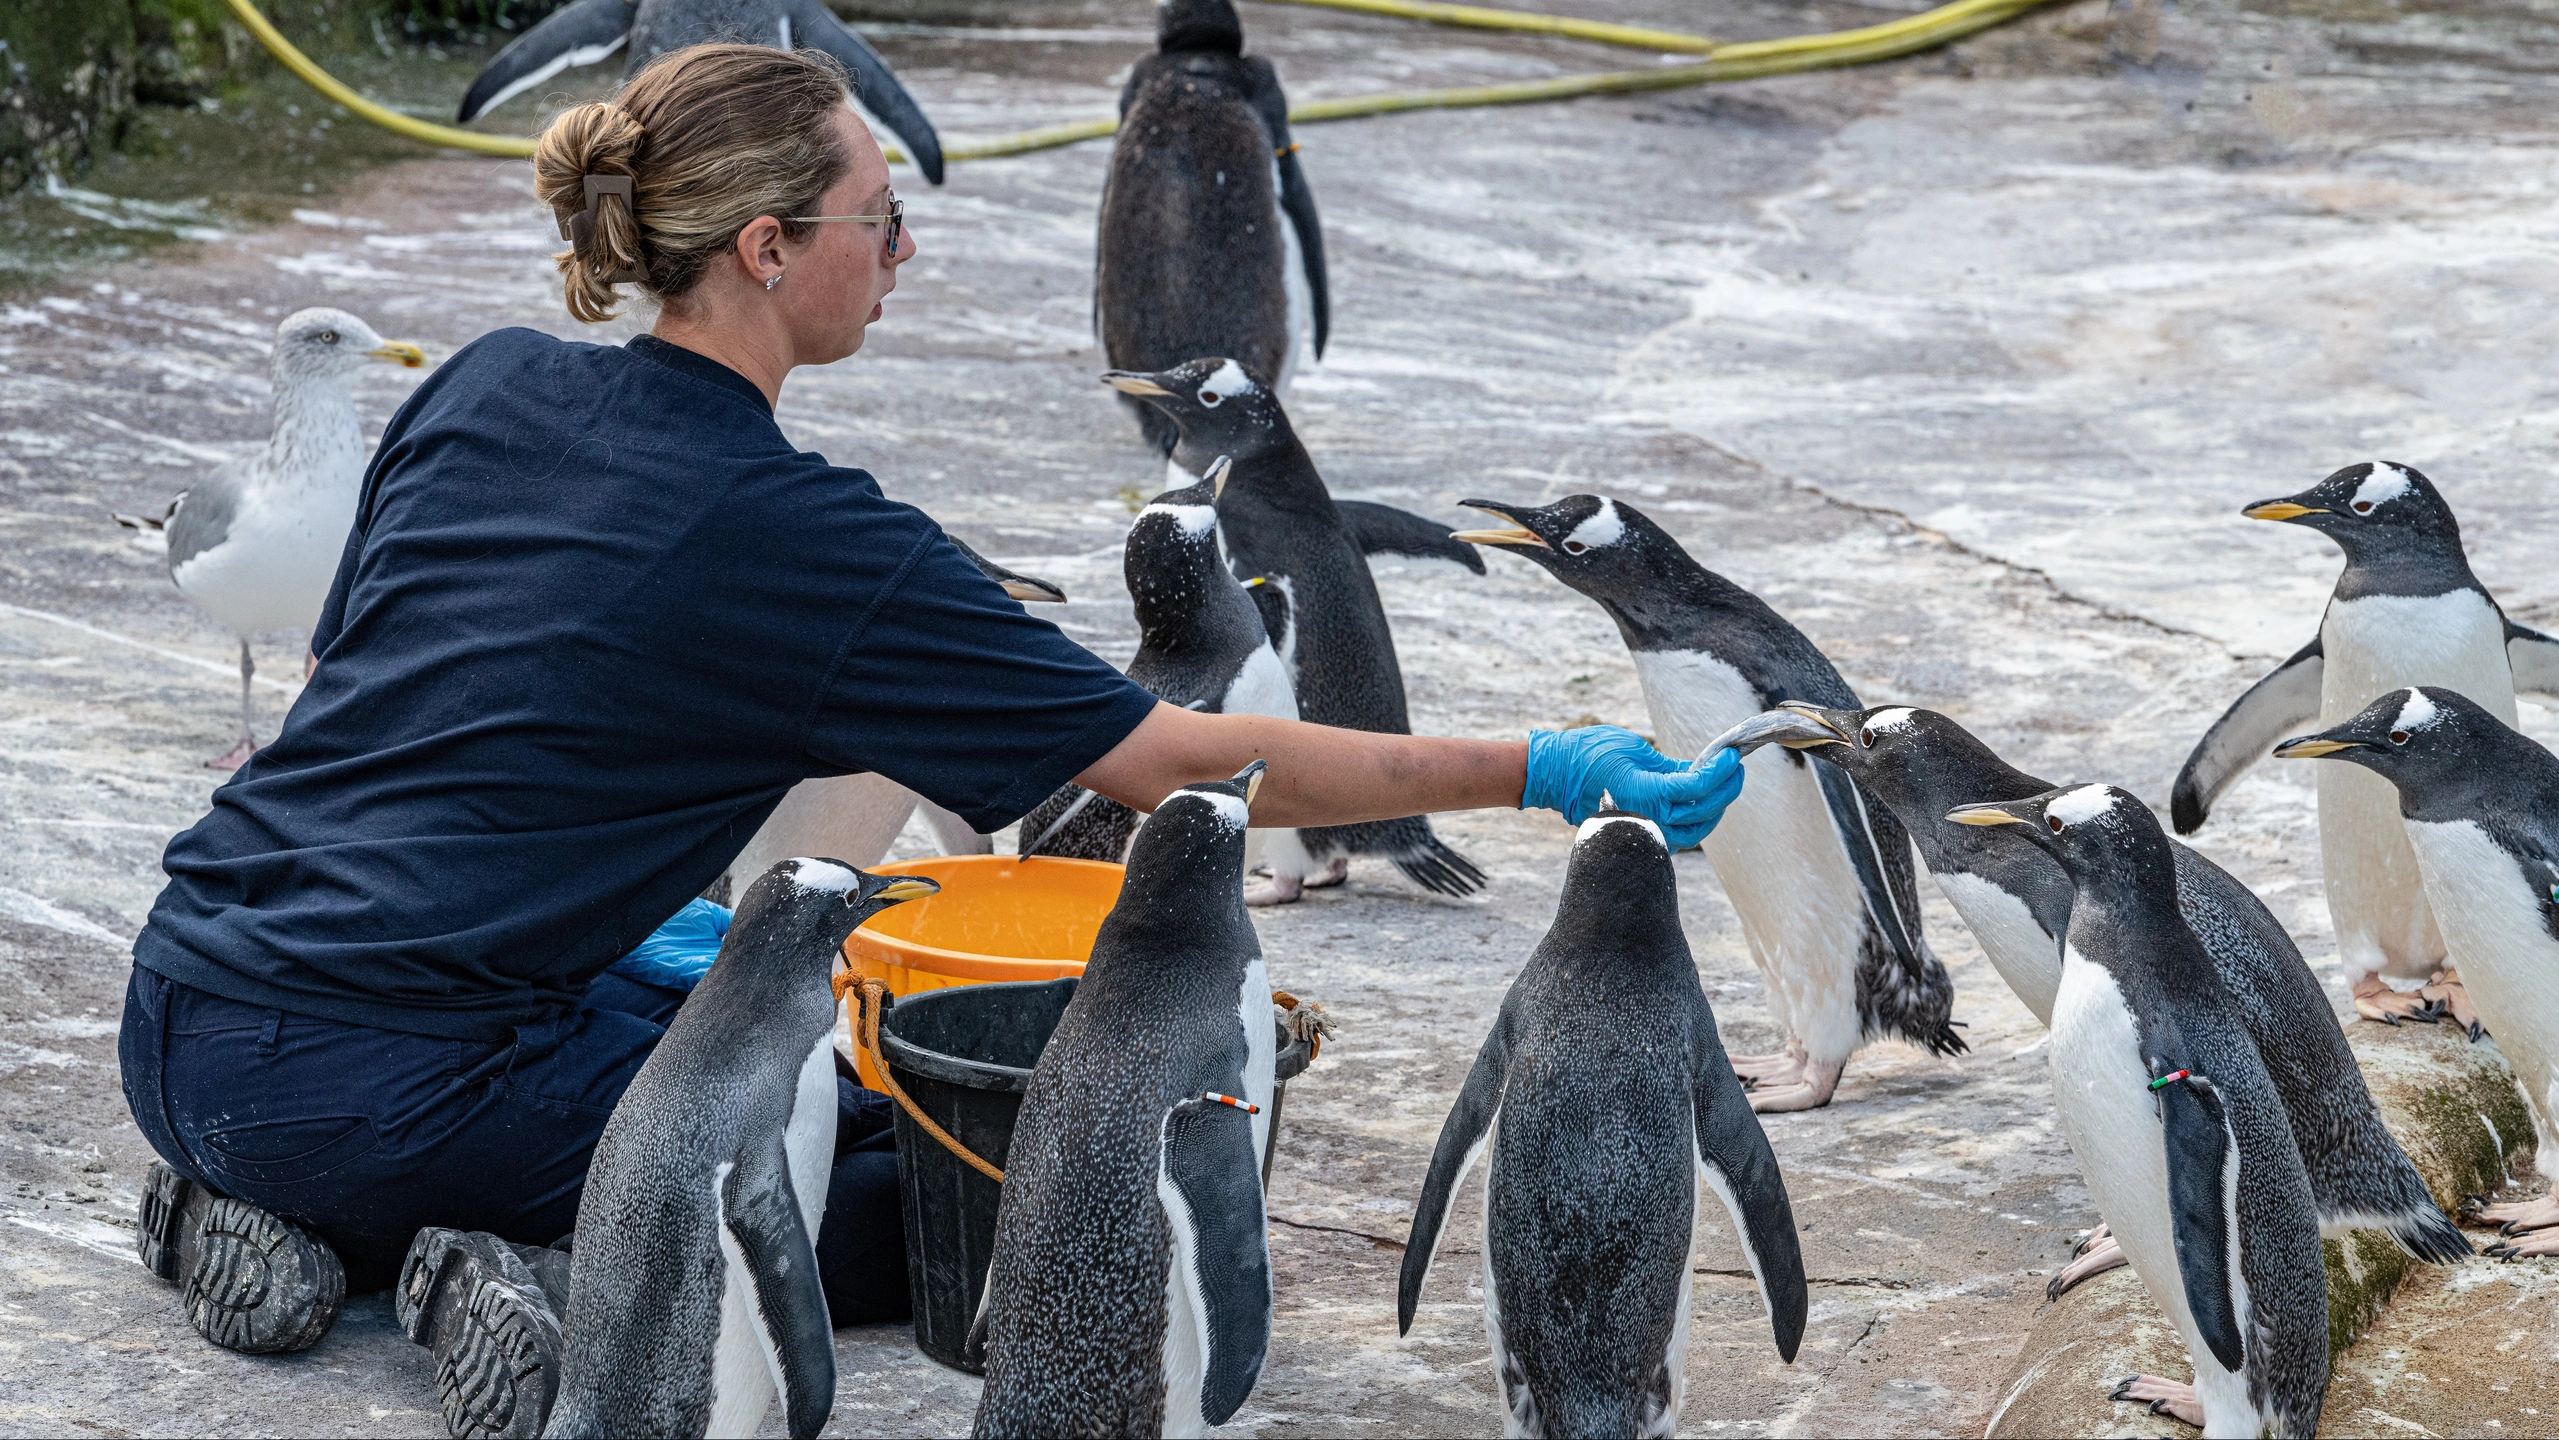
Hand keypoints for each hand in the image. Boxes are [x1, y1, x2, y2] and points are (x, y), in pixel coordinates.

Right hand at [1522, 726, 1744, 848]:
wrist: (1554, 776)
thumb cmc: (1589, 755)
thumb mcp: (1634, 749)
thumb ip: (1670, 765)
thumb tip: (1699, 771)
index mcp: (1646, 794)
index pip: (1697, 787)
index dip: (1720, 771)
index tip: (1732, 754)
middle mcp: (1648, 819)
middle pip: (1703, 811)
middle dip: (1727, 789)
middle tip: (1736, 767)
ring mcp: (1644, 831)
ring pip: (1696, 831)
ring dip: (1715, 808)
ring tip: (1725, 785)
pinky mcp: (1640, 835)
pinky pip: (1679, 835)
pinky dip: (1696, 821)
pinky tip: (1702, 802)